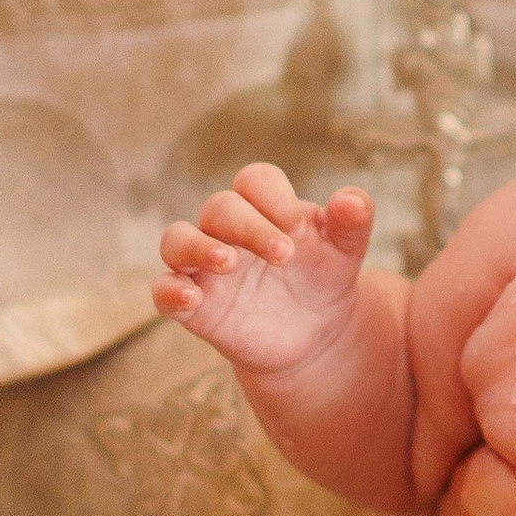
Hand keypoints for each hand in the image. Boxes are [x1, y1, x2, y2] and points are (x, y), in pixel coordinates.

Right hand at [156, 165, 372, 371]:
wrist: (315, 335)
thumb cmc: (324, 278)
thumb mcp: (345, 251)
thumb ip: (352, 221)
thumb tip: (353, 200)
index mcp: (264, 206)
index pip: (254, 180)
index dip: (273, 197)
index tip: (299, 226)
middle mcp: (227, 229)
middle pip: (220, 208)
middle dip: (249, 226)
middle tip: (285, 255)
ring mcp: (205, 266)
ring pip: (177, 240)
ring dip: (198, 247)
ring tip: (228, 263)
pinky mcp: (193, 305)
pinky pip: (163, 290)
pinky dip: (170, 291)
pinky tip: (191, 298)